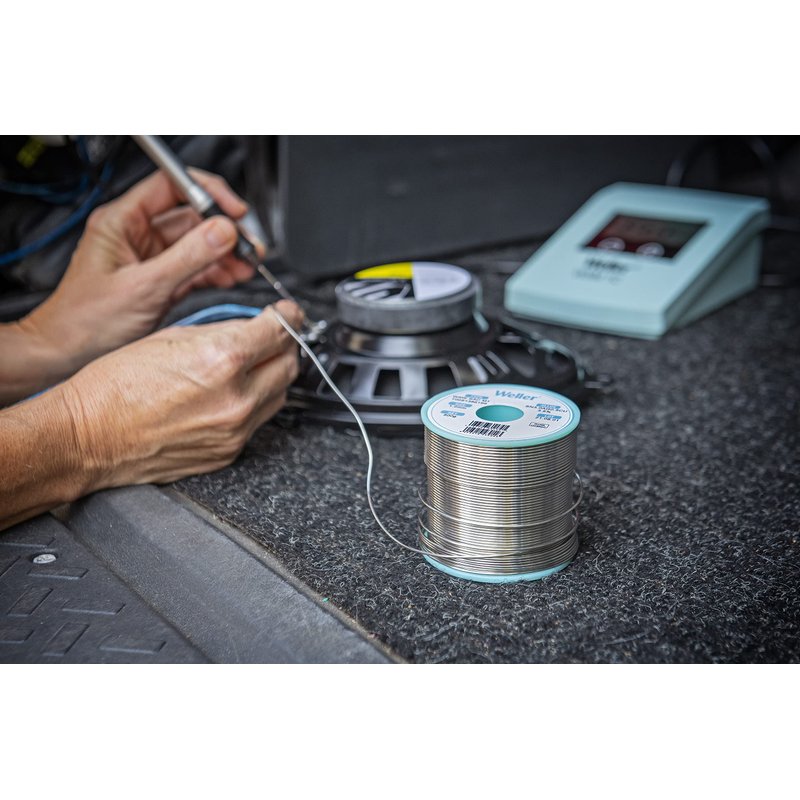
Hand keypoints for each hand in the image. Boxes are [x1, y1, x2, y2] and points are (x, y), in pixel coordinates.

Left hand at [20, 168, 258, 378]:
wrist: (66, 356)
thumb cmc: (85, 322)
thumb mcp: (143, 287)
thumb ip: (187, 257)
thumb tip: (223, 231)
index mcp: (122, 221)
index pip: (172, 185)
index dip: (208, 193)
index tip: (234, 212)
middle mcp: (137, 234)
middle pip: (192, 215)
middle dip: (225, 229)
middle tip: (249, 245)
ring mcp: (151, 258)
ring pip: (199, 243)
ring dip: (226, 252)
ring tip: (247, 265)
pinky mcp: (162, 281)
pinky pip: (197, 268)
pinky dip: (218, 272)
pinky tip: (233, 277)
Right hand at [59, 300, 302, 488]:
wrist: (88, 437)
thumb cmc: (115, 387)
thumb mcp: (170, 337)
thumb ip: (222, 332)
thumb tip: (251, 327)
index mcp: (222, 359)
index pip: (281, 331)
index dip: (288, 317)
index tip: (288, 314)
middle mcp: (236, 398)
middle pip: (290, 364)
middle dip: (284, 346)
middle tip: (271, 337)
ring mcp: (235, 430)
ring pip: (280, 394)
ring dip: (272, 375)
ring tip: (249, 365)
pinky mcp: (229, 453)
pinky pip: (259, 421)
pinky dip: (254, 403)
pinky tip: (231, 394)